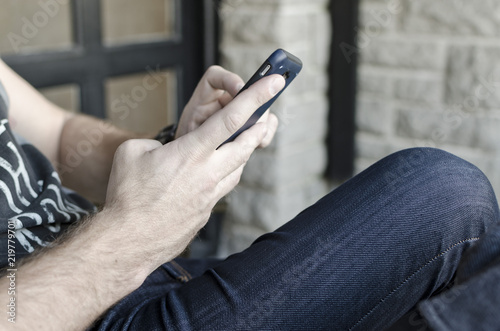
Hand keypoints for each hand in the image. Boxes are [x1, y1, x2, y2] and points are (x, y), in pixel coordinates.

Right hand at [103, 73, 285, 272]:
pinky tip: (219, 169)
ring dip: (245, 150)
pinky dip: (228, 172)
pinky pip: (225, 186)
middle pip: (246, 144)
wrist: (129, 241)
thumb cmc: (127, 195)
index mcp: (191, 153)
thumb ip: (156, 142)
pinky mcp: (206, 211)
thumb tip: (167, 149)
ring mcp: (210, 195)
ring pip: (239, 167)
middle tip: (267, 114)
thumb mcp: (132, 152)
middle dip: (260, 126)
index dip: (256, 97)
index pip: (231, 118)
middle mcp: (208, 173)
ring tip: (243, 139)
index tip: (274, 83)